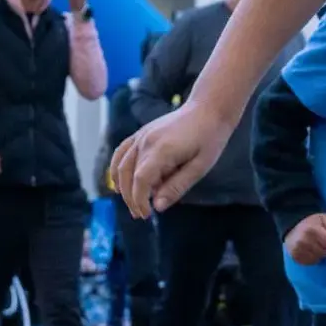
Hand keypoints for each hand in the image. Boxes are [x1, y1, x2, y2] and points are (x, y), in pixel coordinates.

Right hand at [112, 103, 232, 216]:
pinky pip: (121, 152)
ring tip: (133, 203)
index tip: (147, 215)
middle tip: (141, 215)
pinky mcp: (141, 133)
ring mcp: (141, 135)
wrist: (207, 109)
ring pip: (121, 165)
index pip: (140, 180)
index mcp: (162, 150)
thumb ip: (177, 186)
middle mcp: (146, 141)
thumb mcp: (200, 167)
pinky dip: (117, 168)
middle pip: (127, 174)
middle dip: (131, 198)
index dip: (139, 200)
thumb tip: (158, 206)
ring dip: (123, 187)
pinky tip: (120, 183)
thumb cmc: (209, 139)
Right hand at [286, 214, 325, 264]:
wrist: (292, 228)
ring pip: (318, 259)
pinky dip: (313, 259)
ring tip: (315, 247)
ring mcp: (297, 250)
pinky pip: (310, 262)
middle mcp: (302, 241)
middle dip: (325, 248)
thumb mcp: (324, 218)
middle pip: (324, 252)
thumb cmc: (311, 223)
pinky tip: (310, 252)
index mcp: (310, 229)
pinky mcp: (295, 257)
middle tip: (319, 242)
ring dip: (319, 254)